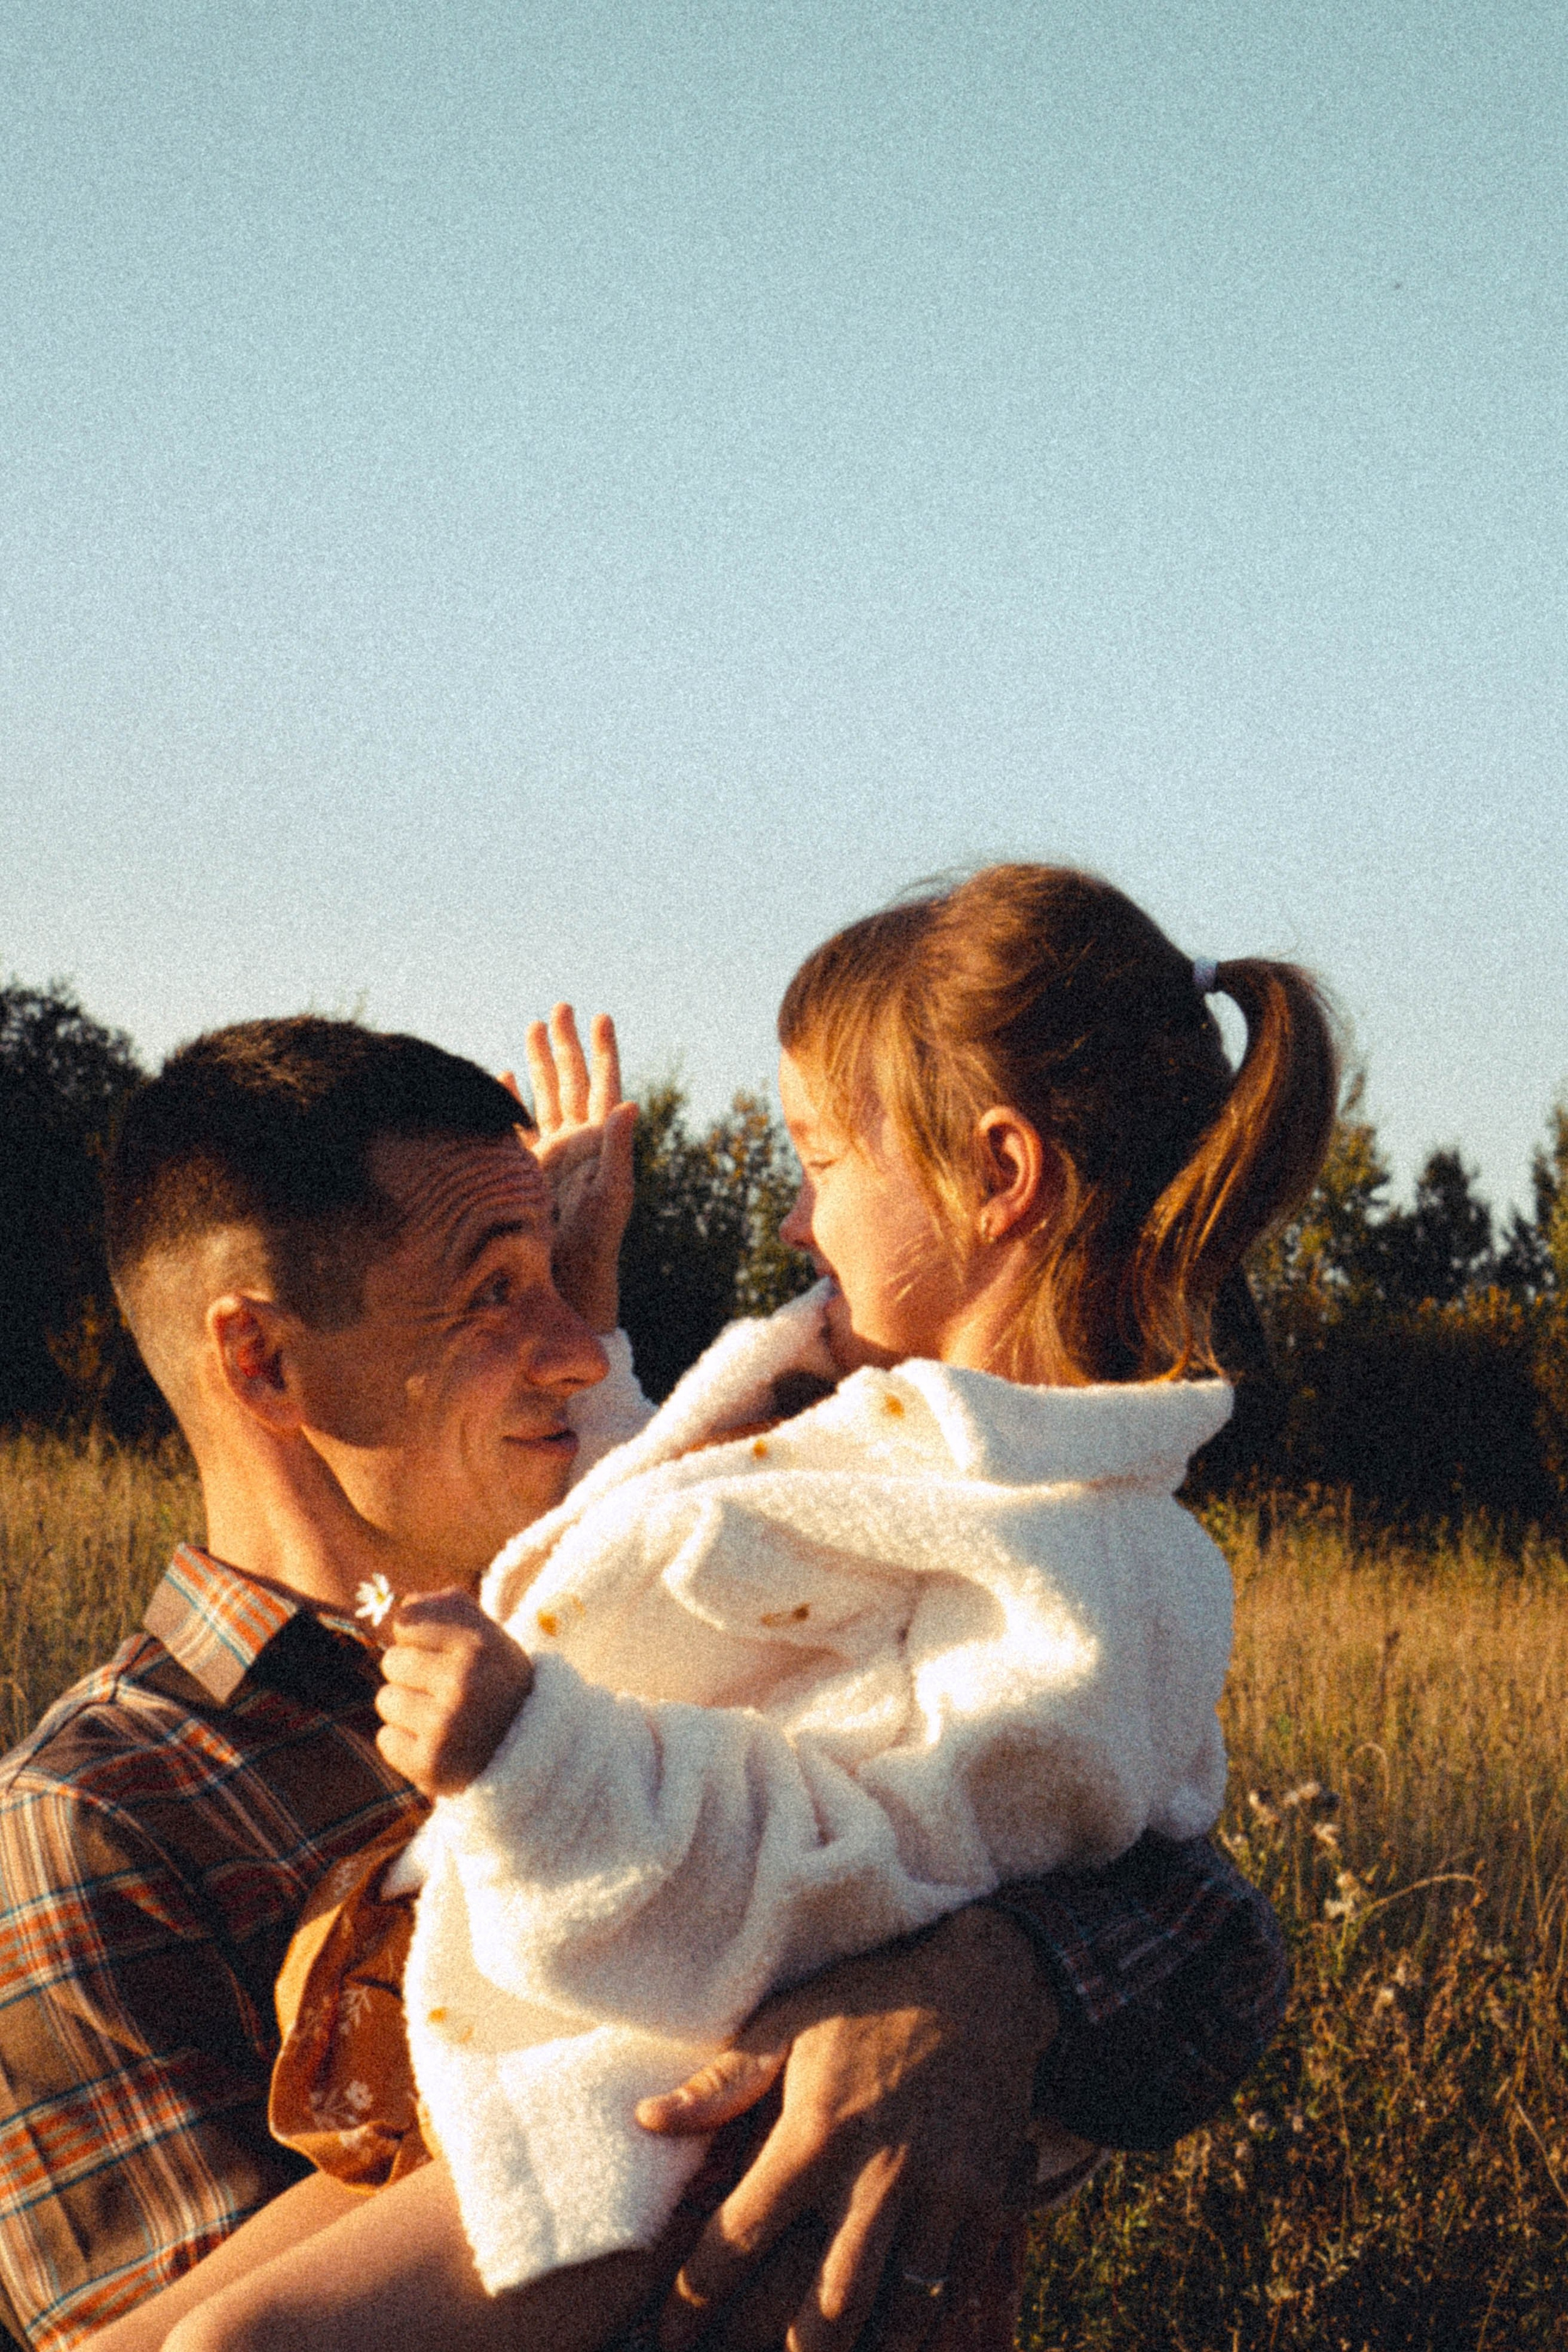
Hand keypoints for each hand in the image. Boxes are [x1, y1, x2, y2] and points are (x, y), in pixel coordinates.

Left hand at [374, 1590, 534, 1797]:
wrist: (530, 1750)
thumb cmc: (496, 1683)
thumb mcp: (489, 1636)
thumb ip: (449, 1608)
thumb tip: (403, 1604)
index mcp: (478, 1645)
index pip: (406, 1622)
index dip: (420, 1639)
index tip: (444, 1655)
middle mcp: (463, 1683)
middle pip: (392, 1661)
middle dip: (412, 1675)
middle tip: (444, 1691)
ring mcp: (446, 1726)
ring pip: (387, 1700)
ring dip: (407, 1710)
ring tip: (442, 1718)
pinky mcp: (430, 1764)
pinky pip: (386, 1740)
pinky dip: (405, 1744)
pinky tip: (436, 1744)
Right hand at [509, 1005, 636, 1335]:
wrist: (566, 1277)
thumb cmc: (595, 1241)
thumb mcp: (612, 1194)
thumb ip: (619, 1149)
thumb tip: (631, 1104)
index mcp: (598, 1141)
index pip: (603, 1085)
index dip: (602, 1052)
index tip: (600, 1017)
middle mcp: (575, 1141)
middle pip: (571, 1081)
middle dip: (564, 1045)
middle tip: (560, 1008)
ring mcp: (550, 1153)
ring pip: (544, 1095)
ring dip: (539, 1063)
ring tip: (533, 1026)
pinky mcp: (526, 1168)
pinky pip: (516, 1124)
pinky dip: (509, 1099)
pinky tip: (501, 1076)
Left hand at [637, 1906, 1055, 2351]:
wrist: (986, 1983)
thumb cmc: (873, 2001)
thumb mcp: (791, 2022)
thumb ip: (721, 2082)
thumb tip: (646, 2119)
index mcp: (817, 2131)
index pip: (742, 2235)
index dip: (697, 2296)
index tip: (672, 2331)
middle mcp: (879, 2175)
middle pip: (827, 2305)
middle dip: (785, 2351)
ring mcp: (942, 2195)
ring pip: (898, 2313)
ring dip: (857, 2350)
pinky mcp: (989, 2203)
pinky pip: (953, 2291)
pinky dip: (921, 2329)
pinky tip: (890, 2342)